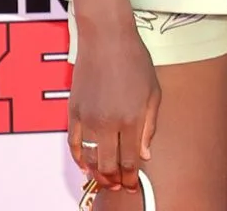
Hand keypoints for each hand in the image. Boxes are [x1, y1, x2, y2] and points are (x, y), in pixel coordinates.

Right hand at [67, 20, 158, 192]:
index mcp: (132, 118)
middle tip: (120, 187)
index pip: (131, 160)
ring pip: (90, 158)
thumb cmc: (134, 61)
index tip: (134, 186)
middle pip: (109, 164)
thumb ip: (149, 126)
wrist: (107, 39)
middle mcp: (108, 122)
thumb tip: (145, 154)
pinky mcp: (72, 112)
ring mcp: (88, 119)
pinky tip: (85, 165)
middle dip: (115, 180)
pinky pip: (73, 143)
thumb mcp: (154, 93)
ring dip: (97, 173)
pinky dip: (78, 158)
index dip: (132, 177)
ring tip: (104, 180)